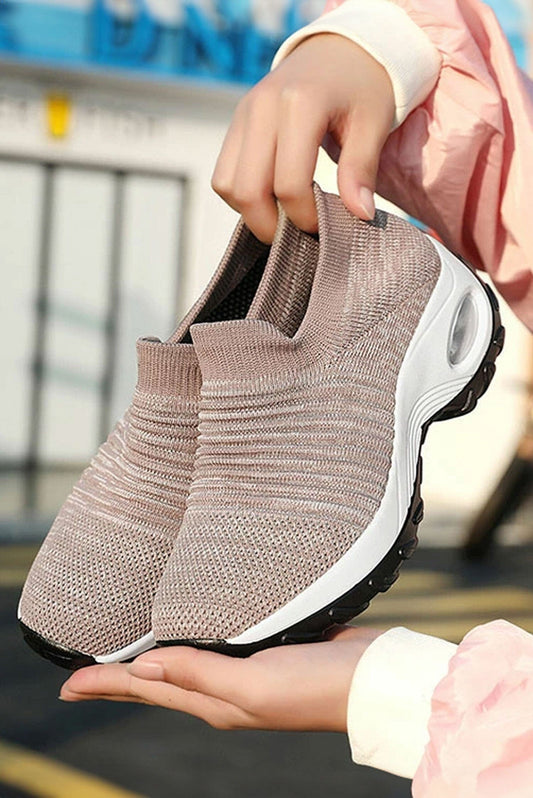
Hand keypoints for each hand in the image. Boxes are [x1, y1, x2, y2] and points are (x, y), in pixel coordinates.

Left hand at [60, 625, 383, 731]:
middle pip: (158, 679)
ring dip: (151, 656)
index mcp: (215, 701)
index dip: (105, 684)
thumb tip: (143, 666)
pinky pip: (214, 643)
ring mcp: (244, 670)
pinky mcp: (265, 648)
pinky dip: (190, 637)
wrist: (370, 678)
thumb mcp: (253, 685)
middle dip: (119, 675)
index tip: (67, 683)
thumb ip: (199, 674)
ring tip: (126, 648)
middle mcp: (223, 688)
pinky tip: (186, 626)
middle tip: (83, 669)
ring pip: (184, 660)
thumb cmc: (315, 686)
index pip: (147, 688)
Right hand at [212, 33, 394, 242]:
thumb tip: (359, 214)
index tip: (324, 225)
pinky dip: (241, 195)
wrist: (340, 48)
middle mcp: (263, 107)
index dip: (304, 217)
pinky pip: (223, 174)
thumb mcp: (374, 124)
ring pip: (227, 185)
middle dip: (272, 225)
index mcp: (300, 104)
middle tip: (299, 233)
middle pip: (248, 190)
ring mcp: (244, 113)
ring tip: (284, 215)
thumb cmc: (363, 86)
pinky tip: (271, 197)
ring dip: (251, 212)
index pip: (289, 184)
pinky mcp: (236, 122)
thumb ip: (361, 169)